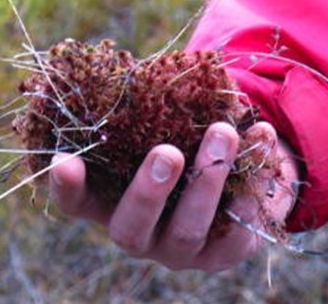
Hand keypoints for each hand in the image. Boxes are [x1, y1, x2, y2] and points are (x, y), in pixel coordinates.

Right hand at [49, 122, 298, 271]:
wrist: (237, 178)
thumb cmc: (185, 142)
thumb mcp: (162, 129)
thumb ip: (149, 113)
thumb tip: (146, 73)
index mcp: (113, 202)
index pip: (77, 205)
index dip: (67, 188)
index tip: (65, 159)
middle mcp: (141, 233)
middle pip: (130, 230)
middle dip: (149, 191)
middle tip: (168, 153)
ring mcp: (180, 249)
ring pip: (187, 230)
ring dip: (207, 180)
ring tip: (224, 133)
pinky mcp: (223, 254)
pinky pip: (237, 230)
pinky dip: (252, 185)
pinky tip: (262, 141)